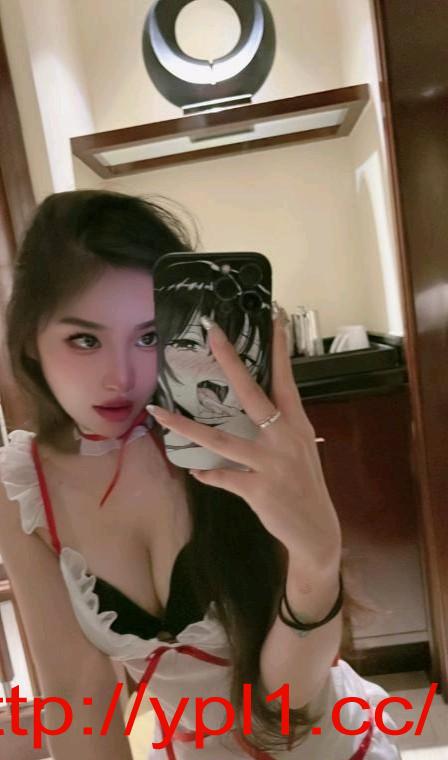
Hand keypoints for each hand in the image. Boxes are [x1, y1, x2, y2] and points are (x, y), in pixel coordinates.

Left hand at [147, 311, 340, 573]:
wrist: (316, 530)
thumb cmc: (306, 484)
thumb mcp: (300, 448)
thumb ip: (279, 426)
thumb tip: (256, 407)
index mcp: (297, 423)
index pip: (286, 377)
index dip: (279, 346)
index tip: (274, 313)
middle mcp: (284, 437)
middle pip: (251, 393)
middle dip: (230, 361)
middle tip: (212, 332)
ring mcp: (270, 463)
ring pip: (220, 440)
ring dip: (185, 427)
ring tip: (159, 412)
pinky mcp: (257, 489)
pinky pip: (222, 477)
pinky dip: (208, 474)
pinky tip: (195, 470)